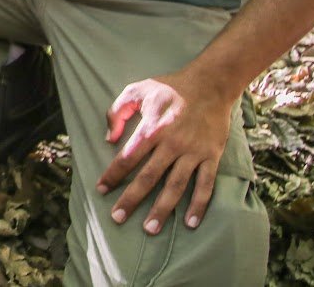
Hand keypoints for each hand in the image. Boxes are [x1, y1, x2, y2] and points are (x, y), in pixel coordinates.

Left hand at [96, 72, 236, 234]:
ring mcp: (193, 152)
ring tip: (150, 229)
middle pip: (148, 177)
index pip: (127, 157)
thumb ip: (117, 111)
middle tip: (118, 218)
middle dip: (131, 199)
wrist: (210, 84)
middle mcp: (172, 143)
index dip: (113, 175)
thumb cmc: (170, 87)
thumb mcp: (137, 89)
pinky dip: (199, 204)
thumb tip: (109, 138)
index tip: (101, 189)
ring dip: (162, 209)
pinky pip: (205, 184)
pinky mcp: (211, 156)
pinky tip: (191, 223)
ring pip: (175, 186)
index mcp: (151, 128)